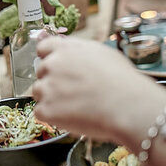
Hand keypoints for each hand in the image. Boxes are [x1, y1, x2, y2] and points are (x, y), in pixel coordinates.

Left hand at [32, 37, 165, 143]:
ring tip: (74, 106)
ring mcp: (47, 87)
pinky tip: (71, 117)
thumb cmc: (122, 80)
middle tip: (72, 91)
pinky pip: (40, 112)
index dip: (49, 58)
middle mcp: (52, 65)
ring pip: (39, 92)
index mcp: (65, 49)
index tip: (55, 68)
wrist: (127, 106)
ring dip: (50, 99)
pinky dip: (52, 117)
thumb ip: (79, 50)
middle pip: (41, 72)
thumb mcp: (102, 53)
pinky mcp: (46, 110)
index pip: (43, 48)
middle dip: (52, 80)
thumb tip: (70, 52)